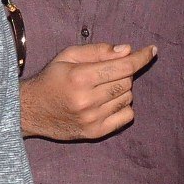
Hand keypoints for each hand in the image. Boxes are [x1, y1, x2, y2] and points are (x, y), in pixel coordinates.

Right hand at [20, 42, 156, 140]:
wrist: (31, 110)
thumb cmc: (51, 79)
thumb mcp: (68, 56)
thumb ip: (98, 51)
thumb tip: (127, 50)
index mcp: (80, 77)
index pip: (122, 66)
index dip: (141, 57)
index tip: (152, 51)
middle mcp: (87, 100)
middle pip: (127, 81)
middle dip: (124, 72)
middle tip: (108, 72)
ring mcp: (92, 118)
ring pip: (127, 98)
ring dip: (122, 89)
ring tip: (102, 88)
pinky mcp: (95, 132)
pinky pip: (126, 116)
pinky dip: (123, 106)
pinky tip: (107, 102)